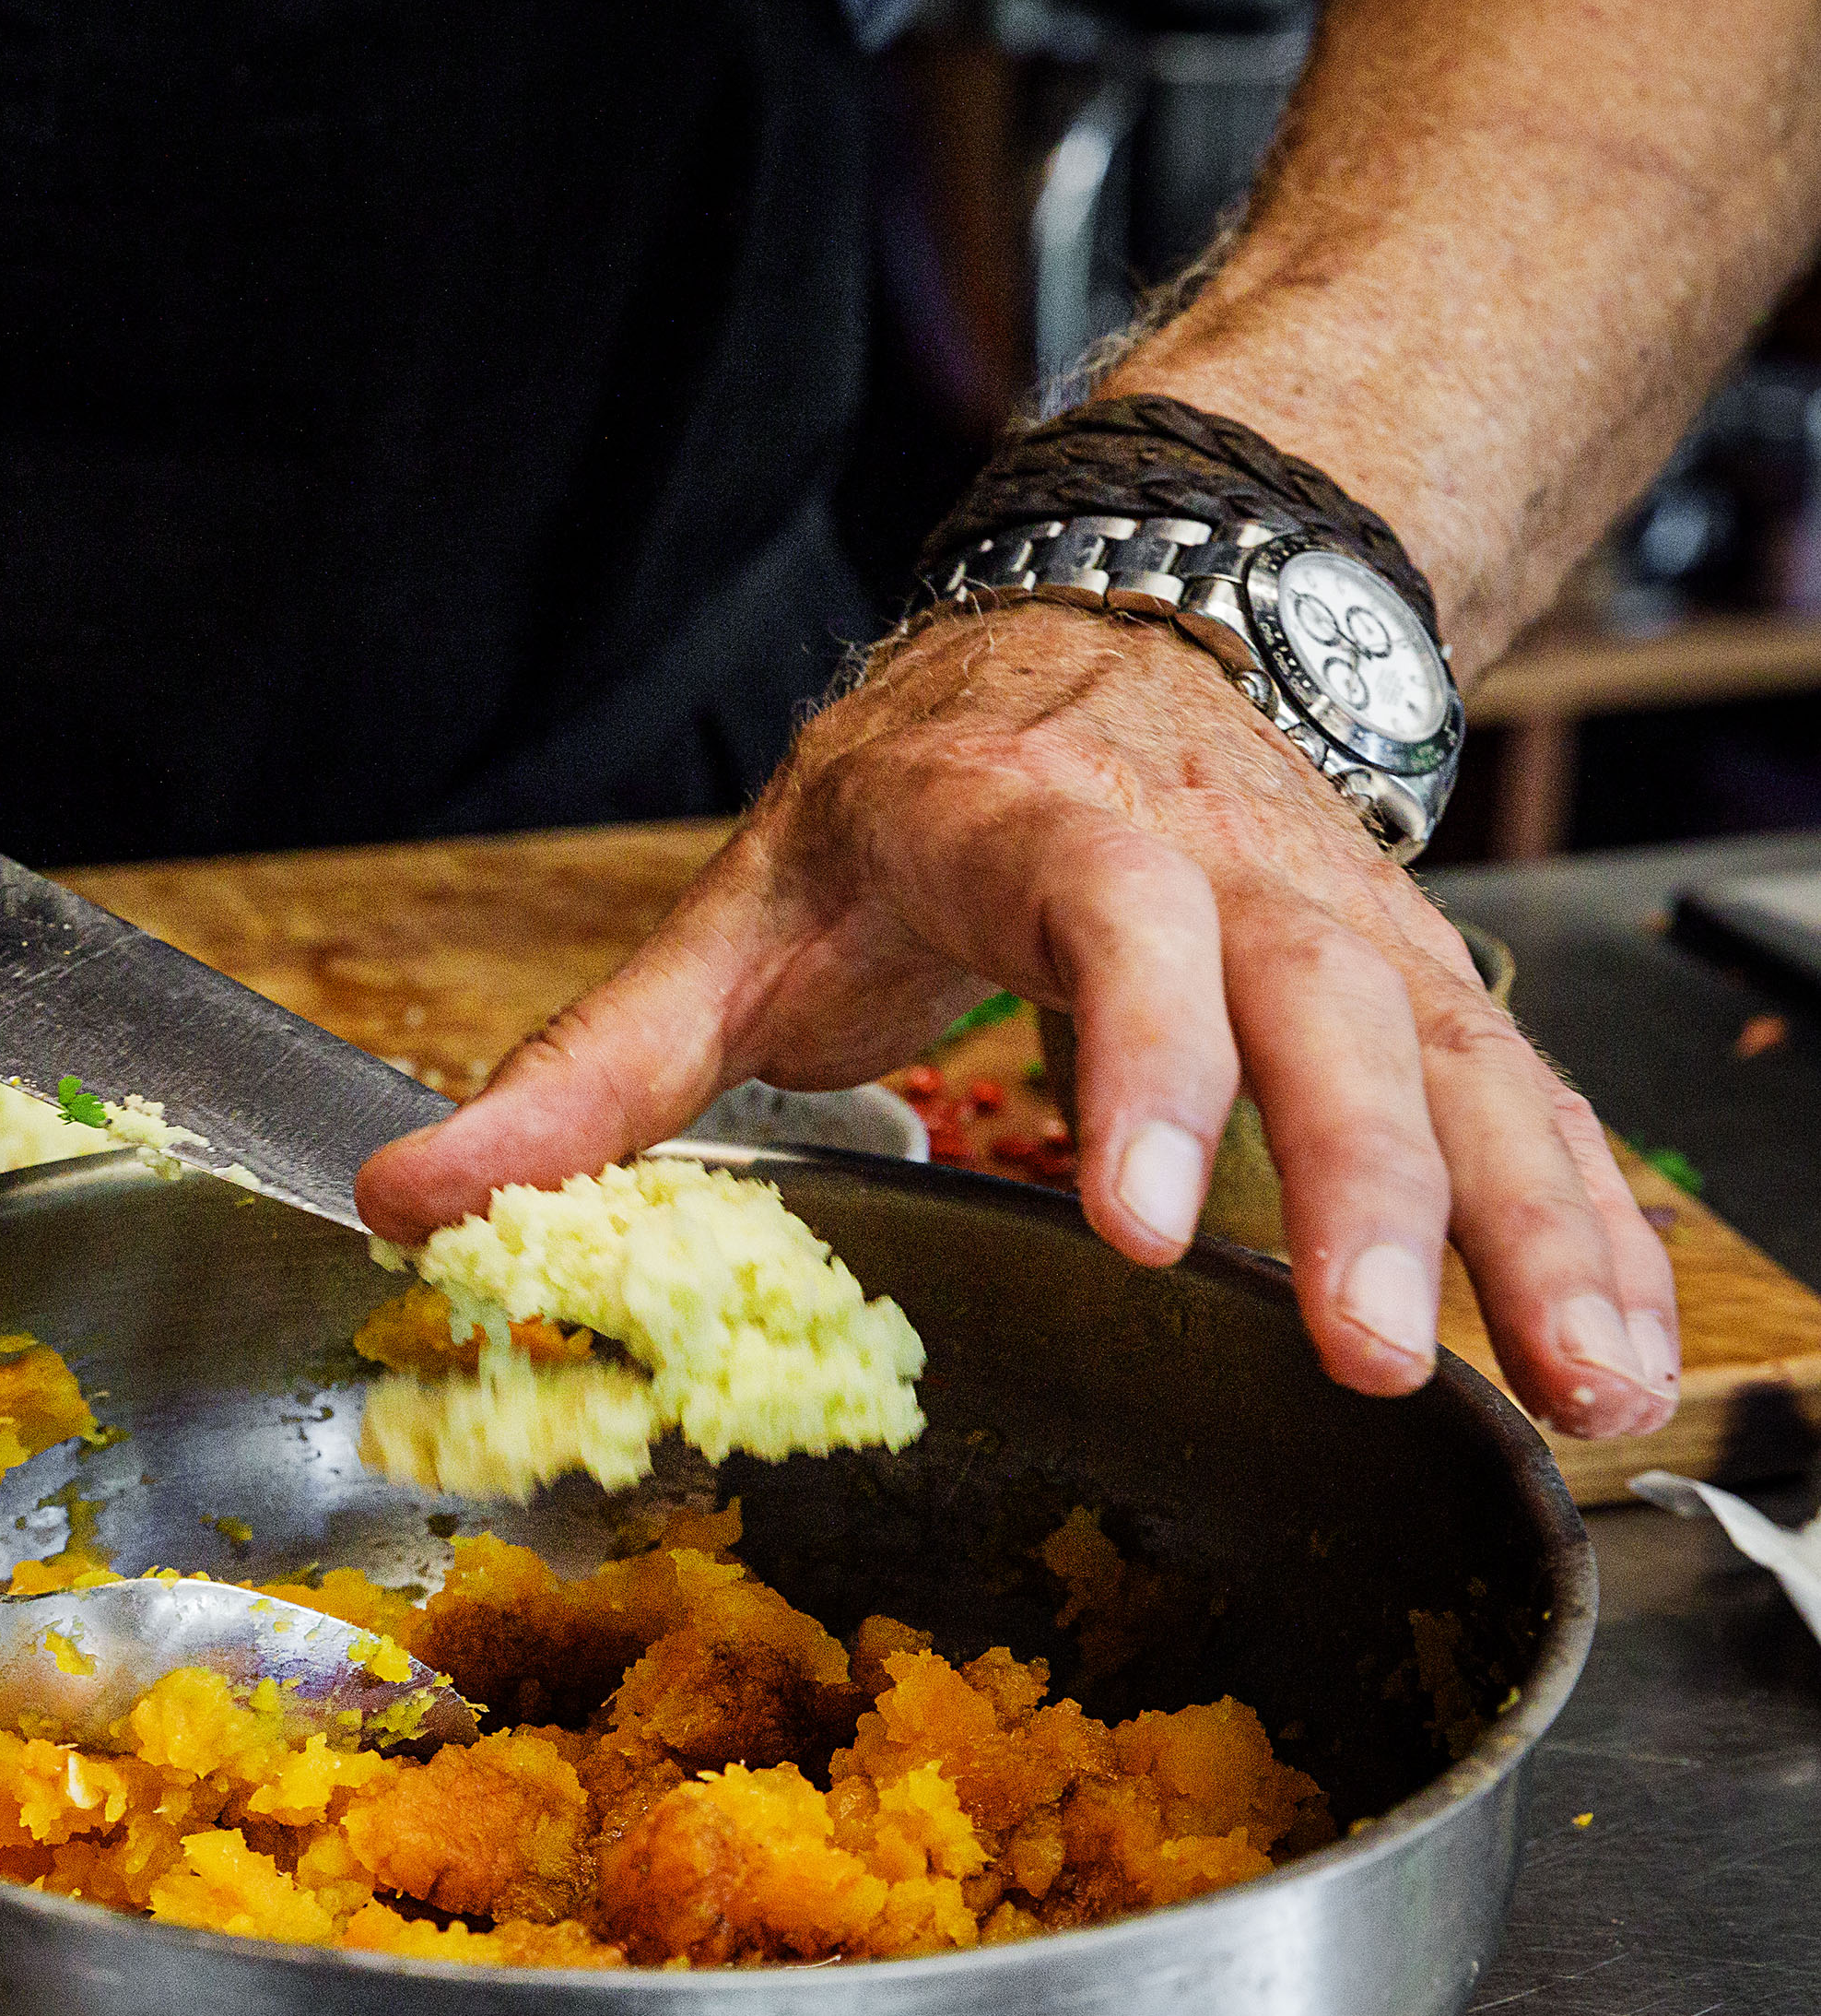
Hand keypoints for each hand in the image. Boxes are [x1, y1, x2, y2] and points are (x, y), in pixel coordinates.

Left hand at [358, 604, 1681, 1440]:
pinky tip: (1606, 1355)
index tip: (1139, 1208)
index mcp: (1033, 827)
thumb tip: (408, 1199)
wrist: (1094, 632)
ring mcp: (1333, 921)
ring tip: (1575, 1382)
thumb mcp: (736, 914)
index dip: (1137, 1058)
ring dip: (1518, 1221)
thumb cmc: (911, 795)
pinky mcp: (1405, 983)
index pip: (1109, 923)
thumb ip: (586, 1072)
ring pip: (1453, 1057)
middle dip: (1357, 1179)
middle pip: (1314, 1004)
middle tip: (1367, 1345)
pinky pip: (1515, 1098)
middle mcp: (1215, 866)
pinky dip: (1574, 1220)